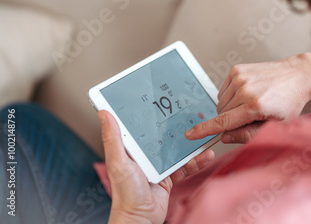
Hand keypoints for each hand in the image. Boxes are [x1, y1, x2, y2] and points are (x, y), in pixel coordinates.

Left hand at [98, 110, 214, 223]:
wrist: (140, 220)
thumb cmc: (126, 194)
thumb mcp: (119, 162)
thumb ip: (113, 139)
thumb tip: (104, 113)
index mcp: (131, 148)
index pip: (140, 125)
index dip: (149, 112)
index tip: (160, 98)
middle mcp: (144, 154)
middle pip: (163, 135)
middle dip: (177, 126)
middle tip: (190, 114)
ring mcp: (157, 165)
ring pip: (177, 149)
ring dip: (191, 143)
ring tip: (204, 134)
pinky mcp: (169, 176)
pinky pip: (185, 165)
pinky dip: (196, 161)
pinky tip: (206, 155)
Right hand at [185, 53, 310, 143]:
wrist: (297, 76)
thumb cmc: (290, 102)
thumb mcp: (274, 126)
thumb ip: (247, 134)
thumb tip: (225, 136)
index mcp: (255, 106)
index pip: (223, 121)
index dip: (204, 130)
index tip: (190, 134)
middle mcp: (245, 90)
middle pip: (221, 113)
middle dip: (230, 120)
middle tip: (250, 118)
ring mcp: (240, 77)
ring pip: (221, 102)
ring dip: (230, 108)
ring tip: (251, 104)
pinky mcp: (237, 70)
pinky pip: (223, 90)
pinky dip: (231, 96)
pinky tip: (247, 94)